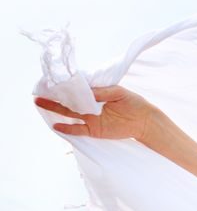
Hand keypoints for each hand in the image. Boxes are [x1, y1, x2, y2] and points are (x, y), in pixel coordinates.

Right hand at [34, 86, 155, 141]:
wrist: (145, 120)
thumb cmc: (134, 103)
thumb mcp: (117, 92)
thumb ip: (101, 91)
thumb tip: (86, 90)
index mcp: (95, 94)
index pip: (76, 89)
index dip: (64, 85)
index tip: (50, 80)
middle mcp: (90, 106)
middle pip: (69, 101)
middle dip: (53, 97)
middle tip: (38, 92)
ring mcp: (91, 118)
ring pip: (70, 114)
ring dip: (55, 110)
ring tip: (40, 104)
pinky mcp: (95, 130)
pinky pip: (78, 129)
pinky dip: (68, 128)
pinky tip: (56, 126)